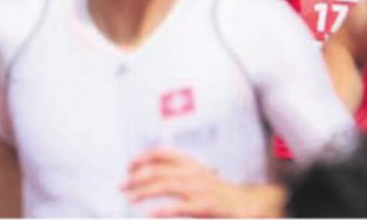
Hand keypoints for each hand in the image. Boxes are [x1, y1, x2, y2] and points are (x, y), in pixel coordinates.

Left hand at [123, 149, 275, 217]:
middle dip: (136, 178)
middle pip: (158, 170)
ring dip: (144, 192)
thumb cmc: (216, 190)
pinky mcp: (205, 206)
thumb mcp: (196, 174)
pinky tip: (150, 214)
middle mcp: (193, 172)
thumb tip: (146, 171)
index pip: (162, 153)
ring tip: (130, 199)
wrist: (245, 203)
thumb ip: (176, 170)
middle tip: (121, 186)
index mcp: (191, 163)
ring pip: (166, 186)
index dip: (143, 157)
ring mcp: (199, 189)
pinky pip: (180, 207)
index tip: (128, 165)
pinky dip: (163, 209)